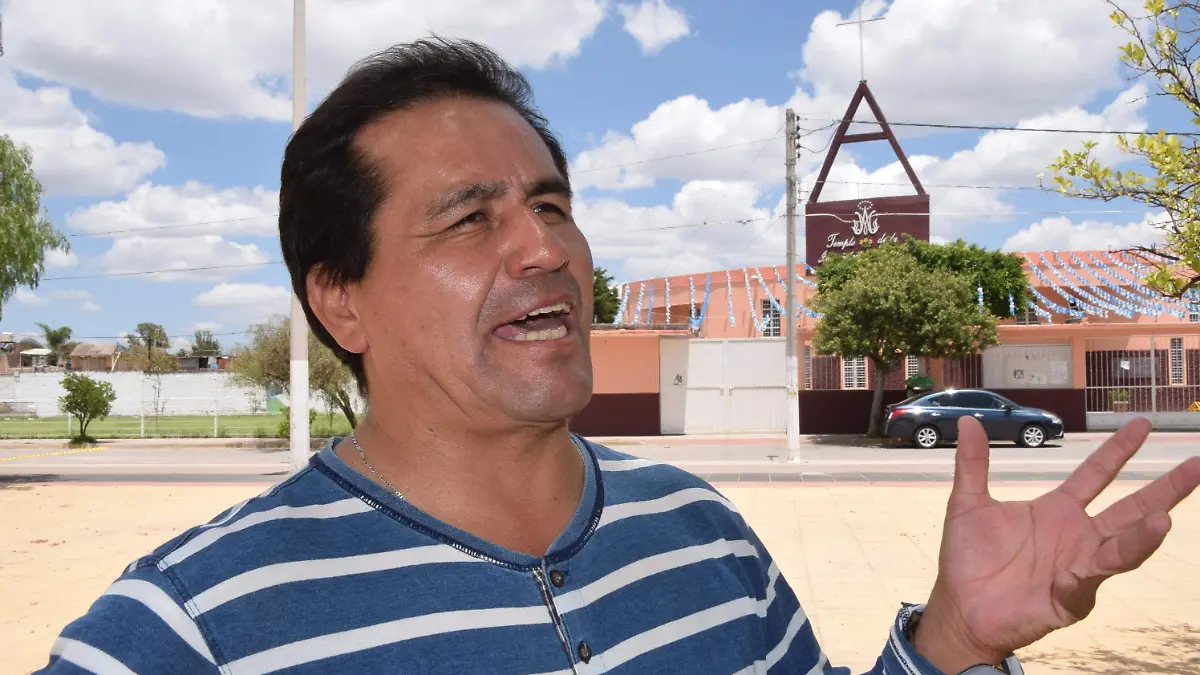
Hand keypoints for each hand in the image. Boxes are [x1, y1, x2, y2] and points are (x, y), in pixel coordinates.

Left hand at [913, 416, 1199, 672]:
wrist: (960, 606)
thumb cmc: (968, 558)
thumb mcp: (967, 504)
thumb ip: (973, 464)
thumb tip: (968, 421)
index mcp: (1057, 510)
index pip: (1096, 474)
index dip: (1118, 450)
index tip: (1142, 425)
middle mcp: (1077, 535)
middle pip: (1130, 507)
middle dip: (1164, 489)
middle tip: (1197, 464)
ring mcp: (1079, 566)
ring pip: (1121, 548)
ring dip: (1143, 536)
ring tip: (1165, 519)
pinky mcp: (1071, 598)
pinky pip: (1086, 583)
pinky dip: (1090, 573)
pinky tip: (1090, 565)